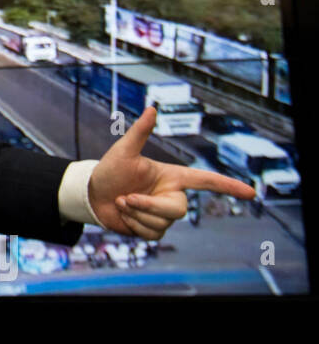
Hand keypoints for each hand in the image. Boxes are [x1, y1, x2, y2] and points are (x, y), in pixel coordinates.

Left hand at [87, 107, 255, 238]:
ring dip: (136, 215)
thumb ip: (140, 132)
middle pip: (178, 210)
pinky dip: (134, 226)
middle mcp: (172, 195)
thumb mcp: (123, 151)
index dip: (228, 186)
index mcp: (172, 176)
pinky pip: (152, 234)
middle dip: (148, 206)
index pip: (205, 180)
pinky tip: (124, 216)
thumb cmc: (110, 170)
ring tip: (121, 202)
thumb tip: (152, 109)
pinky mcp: (153, 229)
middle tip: (125, 198)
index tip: (251, 193)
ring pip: (162, 223)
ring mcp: (163, 214)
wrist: (92, 195)